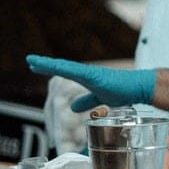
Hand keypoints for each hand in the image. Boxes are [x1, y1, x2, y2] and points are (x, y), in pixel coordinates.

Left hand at [26, 54, 155, 111]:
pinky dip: (64, 69)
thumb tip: (72, 107)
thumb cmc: (123, 90)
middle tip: (29, 61)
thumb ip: (87, 101)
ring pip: (65, 67)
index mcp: (86, 78)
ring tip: (34, 62)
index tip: (35, 66)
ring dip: (49, 64)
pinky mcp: (96, 76)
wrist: (139, 87)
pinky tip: (54, 66)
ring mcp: (91, 73)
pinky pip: (76, 72)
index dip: (49, 68)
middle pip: (61, 67)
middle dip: (44, 64)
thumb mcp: (100, 99)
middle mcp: (86, 73)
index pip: (64, 71)